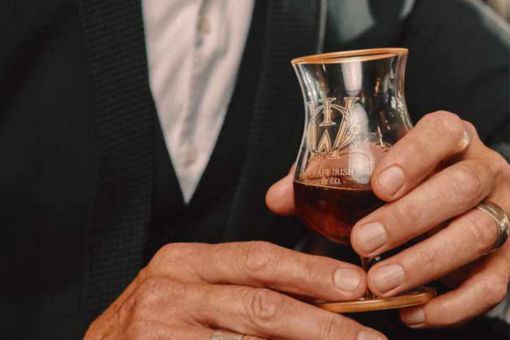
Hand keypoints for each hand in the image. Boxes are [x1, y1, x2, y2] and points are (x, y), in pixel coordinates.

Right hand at [85, 242, 386, 338]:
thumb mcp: (192, 292)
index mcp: (184, 261)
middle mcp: (170, 289)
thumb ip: (240, 290)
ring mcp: (161, 329)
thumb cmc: (154, 322)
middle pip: (261, 302)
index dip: (310, 272)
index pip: (258, 258)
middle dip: (322, 322)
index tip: (354, 284)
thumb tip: (309, 299)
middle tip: (366, 337)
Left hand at [267, 111, 509, 328]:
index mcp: (448, 140)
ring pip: (479, 232)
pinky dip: (454, 303)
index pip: (441, 132)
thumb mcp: (370, 173)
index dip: (414, 155)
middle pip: (461, 186)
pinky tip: (413, 311)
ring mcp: (503, 211)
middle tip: (363, 242)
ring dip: (427, 261)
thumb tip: (277, 198)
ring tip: (382, 282)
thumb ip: (326, 180)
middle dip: (410, 217)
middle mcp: (482, 170)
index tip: (379, 184)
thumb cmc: (404, 186)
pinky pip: (495, 282)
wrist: (454, 209)